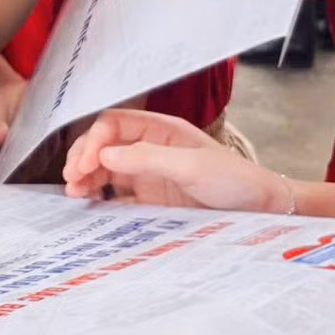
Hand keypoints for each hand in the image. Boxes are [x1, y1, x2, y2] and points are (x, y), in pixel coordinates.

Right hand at [63, 107, 286, 208]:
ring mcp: (150, 173)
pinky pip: (117, 192)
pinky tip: (88, 202)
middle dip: (84, 156)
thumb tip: (104, 154)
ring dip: (87, 176)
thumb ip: (147, 159)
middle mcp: (151, 148)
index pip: (114, 124)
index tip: (85, 164)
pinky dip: (99, 195)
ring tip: (73, 192)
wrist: (262, 210)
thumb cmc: (235, 181)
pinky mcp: (151, 198)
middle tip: (72, 179)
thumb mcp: (191, 167)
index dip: (94, 140)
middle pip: (104, 144)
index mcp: (161, 130)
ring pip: (106, 167)